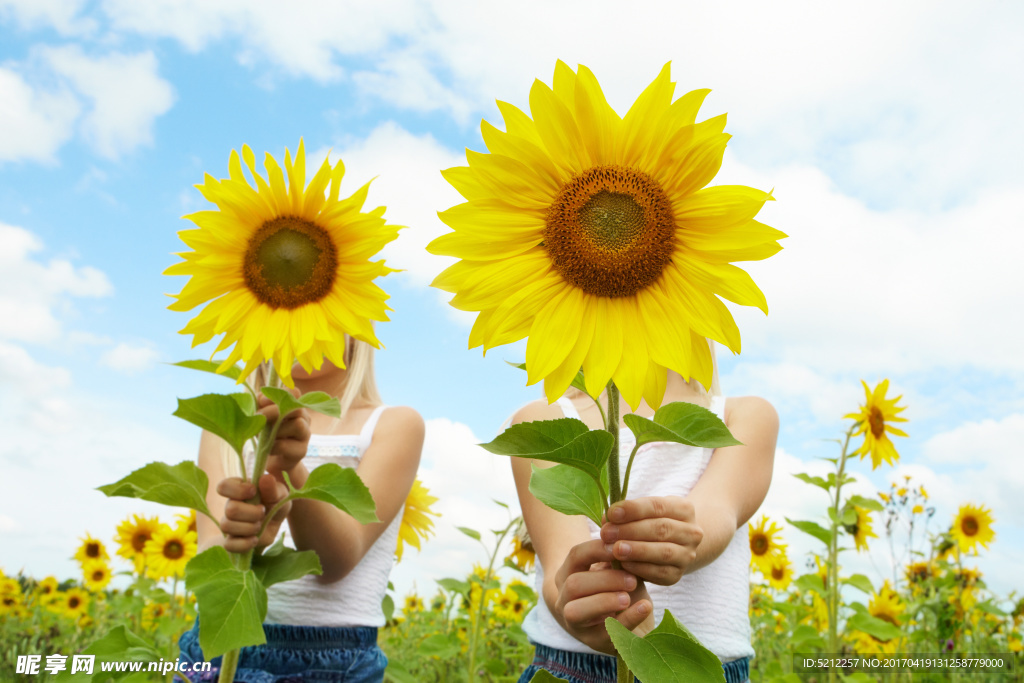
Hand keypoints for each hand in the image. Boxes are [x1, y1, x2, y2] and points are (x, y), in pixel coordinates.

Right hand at [217, 475, 290, 551]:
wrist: (277, 523)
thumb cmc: (276, 502)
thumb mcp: (280, 494)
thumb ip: (272, 488)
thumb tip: (265, 478)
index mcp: (238, 489)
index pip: (223, 486)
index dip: (238, 490)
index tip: (253, 492)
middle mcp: (230, 505)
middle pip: (230, 509)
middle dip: (251, 513)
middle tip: (263, 512)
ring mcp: (229, 523)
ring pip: (226, 526)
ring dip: (249, 528)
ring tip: (260, 525)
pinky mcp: (231, 540)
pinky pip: (228, 545)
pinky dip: (244, 544)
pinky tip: (255, 539)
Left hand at [256, 393, 310, 477]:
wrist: (271, 460)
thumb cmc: (266, 434)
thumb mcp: (260, 417)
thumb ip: (260, 404)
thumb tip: (263, 397)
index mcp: (294, 406)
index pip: (294, 392)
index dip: (280, 393)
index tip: (263, 400)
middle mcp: (303, 418)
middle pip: (297, 406)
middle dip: (274, 411)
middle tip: (259, 418)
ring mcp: (305, 434)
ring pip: (297, 424)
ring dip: (276, 430)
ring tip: (265, 436)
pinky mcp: (301, 451)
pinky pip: (286, 445)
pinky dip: (273, 446)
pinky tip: (268, 448)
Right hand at [551, 539, 653, 653]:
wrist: (623, 624)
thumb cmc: (618, 590)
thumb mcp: (617, 571)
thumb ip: (619, 561)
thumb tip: (626, 543)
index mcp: (569, 573)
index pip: (575, 556)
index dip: (596, 549)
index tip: (619, 547)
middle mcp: (565, 598)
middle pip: (574, 584)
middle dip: (604, 580)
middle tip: (631, 580)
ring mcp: (575, 623)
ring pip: (576, 610)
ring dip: (605, 601)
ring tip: (628, 597)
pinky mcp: (593, 642)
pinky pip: (605, 633)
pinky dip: (628, 619)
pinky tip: (645, 607)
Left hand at [600, 496, 703, 585]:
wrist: (672, 547)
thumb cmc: (651, 523)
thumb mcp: (644, 512)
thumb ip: (627, 514)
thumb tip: (607, 519)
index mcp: (684, 509)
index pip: (658, 506)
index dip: (633, 509)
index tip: (612, 513)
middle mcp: (691, 532)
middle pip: (661, 529)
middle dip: (631, 531)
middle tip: (607, 533)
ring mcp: (687, 555)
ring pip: (664, 552)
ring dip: (637, 551)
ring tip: (615, 549)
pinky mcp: (677, 575)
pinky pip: (660, 573)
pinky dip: (640, 569)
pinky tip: (623, 564)